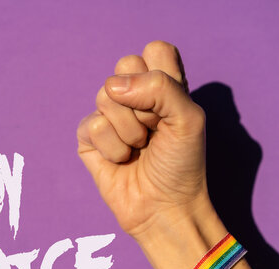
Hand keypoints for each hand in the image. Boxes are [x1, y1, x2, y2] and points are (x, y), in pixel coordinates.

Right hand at [77, 41, 212, 244]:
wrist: (164, 208)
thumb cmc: (182, 165)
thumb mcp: (189, 120)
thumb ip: (161, 88)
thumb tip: (113, 87)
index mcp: (163, 85)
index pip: (155, 50)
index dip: (161, 75)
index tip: (171, 108)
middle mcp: (134, 96)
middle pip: (124, 66)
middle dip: (143, 104)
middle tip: (154, 130)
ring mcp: (109, 115)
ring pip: (105, 96)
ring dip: (129, 131)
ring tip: (139, 149)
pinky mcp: (89, 138)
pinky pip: (91, 125)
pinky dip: (111, 149)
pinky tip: (121, 161)